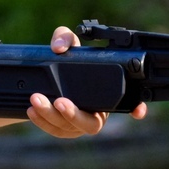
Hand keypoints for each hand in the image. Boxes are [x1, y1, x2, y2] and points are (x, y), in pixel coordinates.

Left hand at [28, 26, 147, 136]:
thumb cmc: (65, 60)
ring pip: (70, 128)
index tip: (137, 110)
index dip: (136, 108)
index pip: (129, 104)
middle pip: (91, 124)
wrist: (43, 77)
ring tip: (36, 99)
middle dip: (74, 114)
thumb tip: (59, 48)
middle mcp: (96, 112)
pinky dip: (43, 122)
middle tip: (60, 101)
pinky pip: (55, 131)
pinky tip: (31, 110)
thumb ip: (64, 37)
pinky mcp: (63, 129)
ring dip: (52, 116)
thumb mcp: (66, 43)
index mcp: (106, 93)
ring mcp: (79, 124)